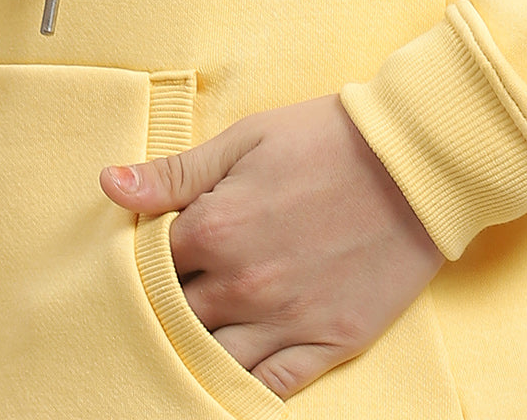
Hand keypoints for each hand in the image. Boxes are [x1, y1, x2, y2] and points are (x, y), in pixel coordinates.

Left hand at [100, 93, 444, 398]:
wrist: (416, 159)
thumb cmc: (329, 138)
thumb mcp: (247, 139)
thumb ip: (176, 172)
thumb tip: (109, 185)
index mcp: (216, 228)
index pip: (148, 266)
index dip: (147, 261)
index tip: (160, 252)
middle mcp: (243, 284)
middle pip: (175, 319)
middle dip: (169, 308)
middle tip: (179, 293)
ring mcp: (287, 319)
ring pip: (214, 360)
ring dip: (199, 350)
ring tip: (199, 334)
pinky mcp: (331, 340)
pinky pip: (272, 388)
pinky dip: (246, 389)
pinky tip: (233, 377)